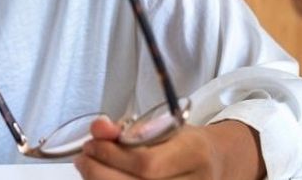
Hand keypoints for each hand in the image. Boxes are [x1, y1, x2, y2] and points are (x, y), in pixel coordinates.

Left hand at [74, 117, 263, 179]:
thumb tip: (99, 127)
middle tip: (85, 157)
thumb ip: (129, 127)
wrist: (216, 164)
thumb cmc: (186, 145)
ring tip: (91, 168)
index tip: (93, 142)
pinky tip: (108, 179)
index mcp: (194, 153)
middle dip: (99, 172)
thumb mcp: (164, 126)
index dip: (112, 156)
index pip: (146, 163)